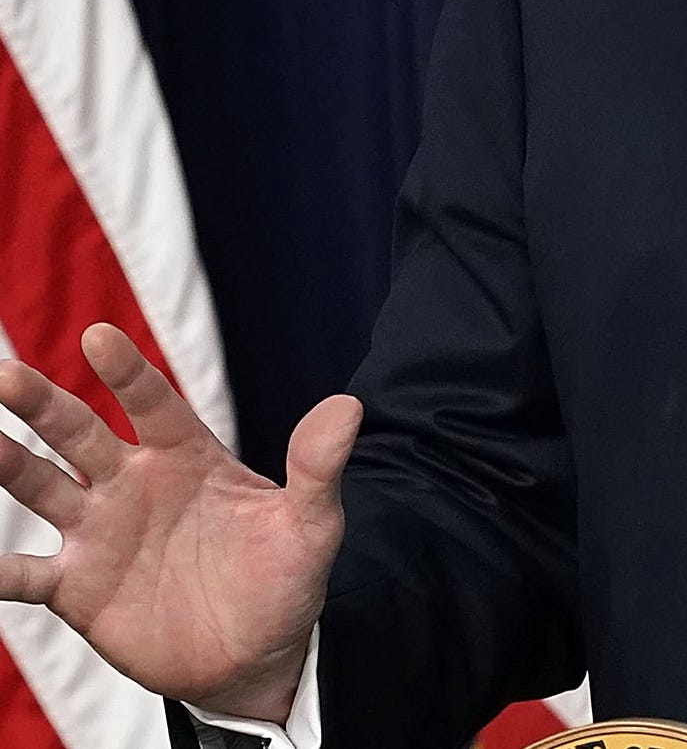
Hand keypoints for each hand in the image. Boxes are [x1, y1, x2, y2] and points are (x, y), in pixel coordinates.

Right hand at [0, 323, 360, 721]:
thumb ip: (319, 467)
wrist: (258, 654)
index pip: (154, 403)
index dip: (127, 371)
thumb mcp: (312, 523)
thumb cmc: (285, 577)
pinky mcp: (77, 587)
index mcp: (188, 456)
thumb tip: (349, 405)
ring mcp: (101, 532)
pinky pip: (25, 574)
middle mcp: (135, 483)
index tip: (98, 336)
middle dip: (43, 404)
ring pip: (41, 487)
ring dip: (9, 464)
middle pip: (81, 432)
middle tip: (5, 375)